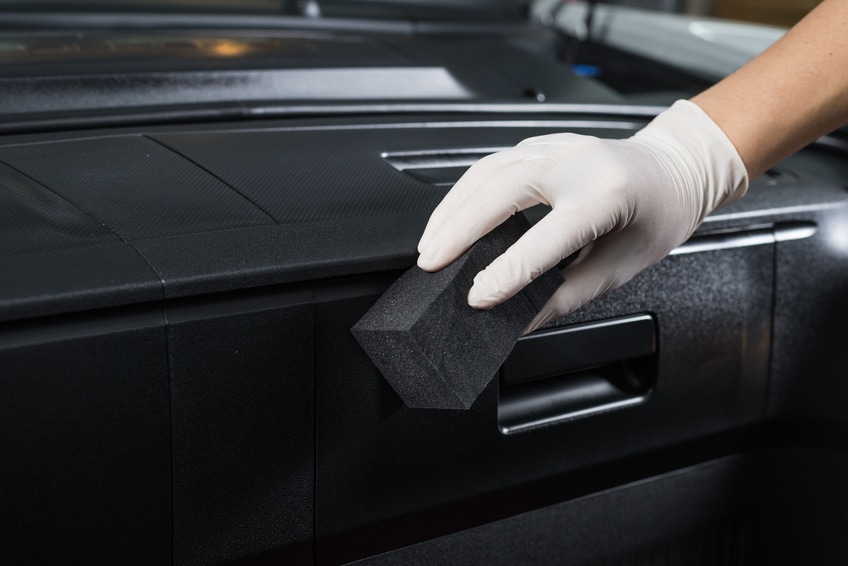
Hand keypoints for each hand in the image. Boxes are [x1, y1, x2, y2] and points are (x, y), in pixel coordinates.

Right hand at [416, 100, 748, 332]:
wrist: (675, 168)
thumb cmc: (658, 216)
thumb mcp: (620, 268)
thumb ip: (566, 296)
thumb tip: (521, 319)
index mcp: (607, 195)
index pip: (544, 239)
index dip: (506, 273)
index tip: (477, 297)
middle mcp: (579, 163)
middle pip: (502, 190)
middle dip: (459, 229)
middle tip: (431, 262)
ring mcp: (557, 146)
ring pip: (488, 171)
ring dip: (453, 208)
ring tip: (431, 245)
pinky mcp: (542, 145)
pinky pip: (492, 164)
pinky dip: (465, 192)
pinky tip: (450, 216)